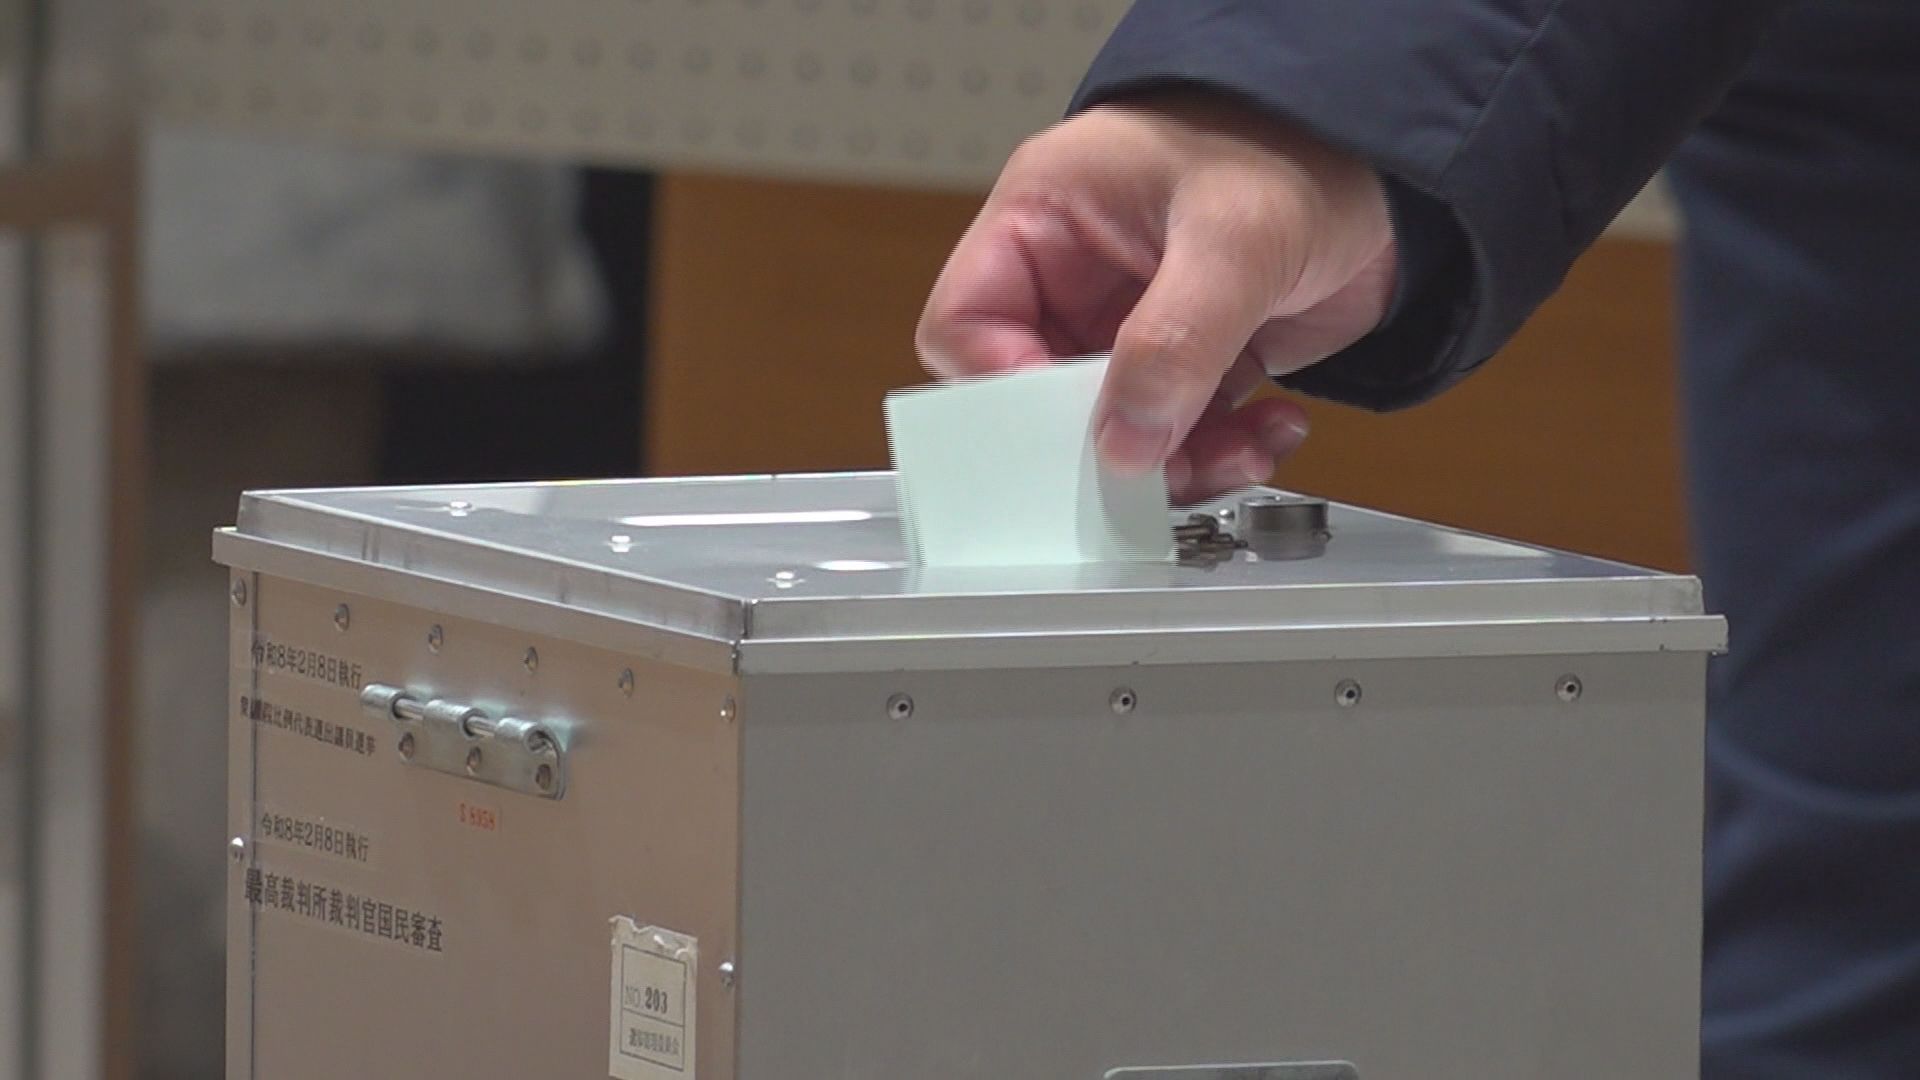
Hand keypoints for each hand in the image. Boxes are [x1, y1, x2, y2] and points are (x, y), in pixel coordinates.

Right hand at [916, 91, 1396, 503]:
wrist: (1401, 165)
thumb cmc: (1303, 143)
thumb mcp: (1234, 236)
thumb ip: (1173, 340)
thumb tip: (1127, 439)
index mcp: (1047, 217)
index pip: (968, 323)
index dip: (1003, 387)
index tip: (1071, 428)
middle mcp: (1078, 275)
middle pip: (1039, 396)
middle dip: (1105, 442)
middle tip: (1159, 468)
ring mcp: (1135, 322)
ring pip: (1116, 429)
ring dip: (1179, 460)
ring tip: (1239, 452)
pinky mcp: (1194, 357)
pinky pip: (1181, 432)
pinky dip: (1224, 449)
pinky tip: (1273, 428)